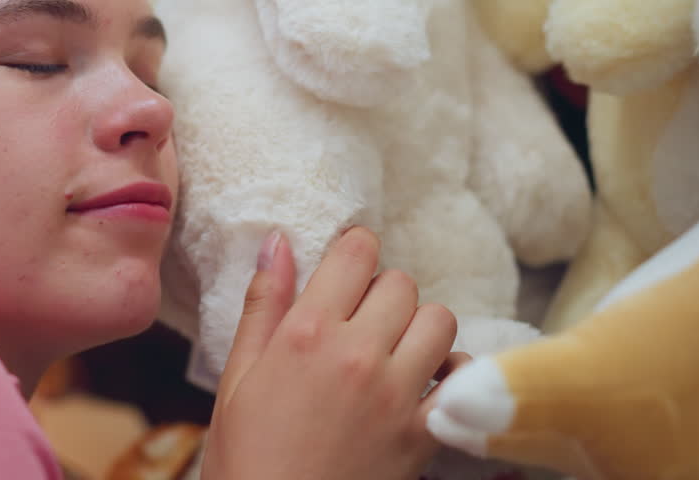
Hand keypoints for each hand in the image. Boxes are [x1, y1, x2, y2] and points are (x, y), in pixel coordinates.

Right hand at [201, 227, 466, 479]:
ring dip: (418, 327)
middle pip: (401, 283)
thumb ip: (263, 305)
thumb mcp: (237, 377)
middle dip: (382, 293)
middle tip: (360, 321)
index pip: (357, 252)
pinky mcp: (423, 433)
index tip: (346, 271)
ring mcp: (396, 394)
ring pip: (439, 320)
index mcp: (306, 333)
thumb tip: (277, 241)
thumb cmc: (246, 457)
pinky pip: (461, 379)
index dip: (353, 252)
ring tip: (393, 350)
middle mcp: (357, 354)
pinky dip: (450, 375)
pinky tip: (422, 385)